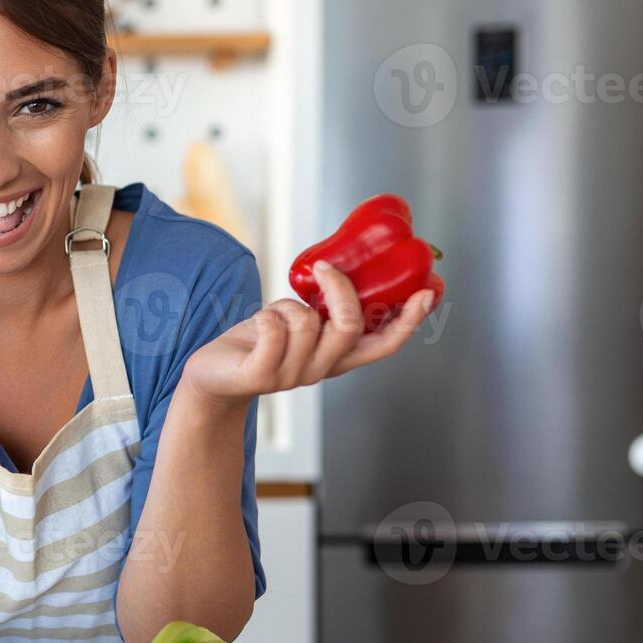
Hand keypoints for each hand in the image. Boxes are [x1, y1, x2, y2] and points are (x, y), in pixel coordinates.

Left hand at [180, 260, 435, 414]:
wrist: (214, 375)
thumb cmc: (260, 341)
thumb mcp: (299, 322)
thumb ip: (324, 308)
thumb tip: (345, 266)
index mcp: (336, 357)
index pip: (384, 343)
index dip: (410, 320)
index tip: (428, 290)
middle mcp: (321, 369)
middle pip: (350, 327)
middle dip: (339, 291)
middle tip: (324, 268)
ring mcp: (292, 376)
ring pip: (306, 322)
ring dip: (286, 305)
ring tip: (272, 316)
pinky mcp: (261, 375)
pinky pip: (274, 329)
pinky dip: (265, 315)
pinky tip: (257, 325)